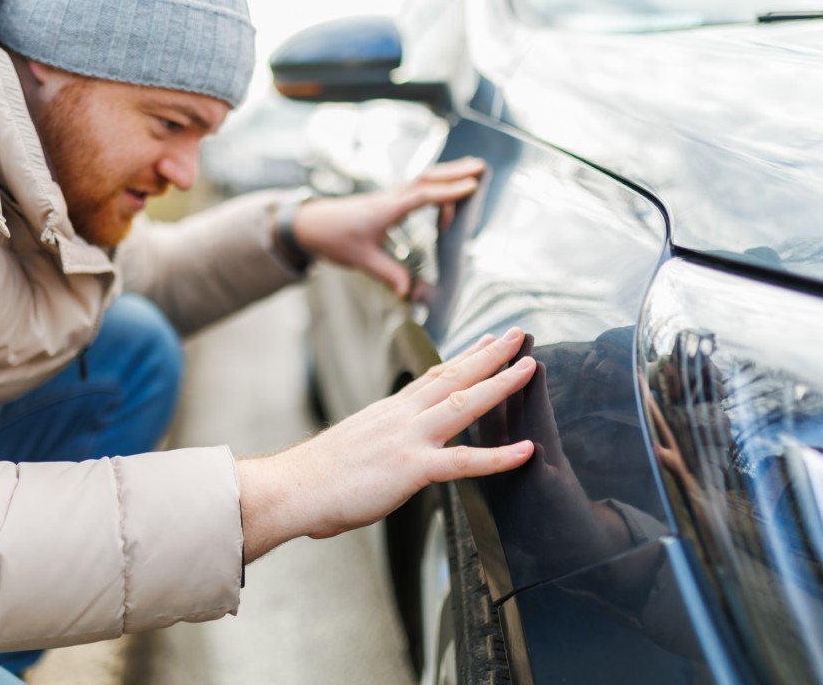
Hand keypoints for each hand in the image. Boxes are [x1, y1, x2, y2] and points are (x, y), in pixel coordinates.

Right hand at [237, 327, 535, 561]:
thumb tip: (387, 456)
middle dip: (490, 353)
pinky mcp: (411, 467)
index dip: (465, 357)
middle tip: (518, 334)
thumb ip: (379, 445)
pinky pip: (464, 462)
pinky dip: (498, 456)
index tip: (486, 340)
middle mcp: (401, 416)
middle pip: (454, 376)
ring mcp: (408, 438)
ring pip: (464, 403)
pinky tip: (526, 450)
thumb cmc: (316, 477)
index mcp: (389, 412)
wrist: (292, 487)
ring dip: (501, 383)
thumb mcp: (355, 447)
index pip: (434, 376)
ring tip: (530, 366)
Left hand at [292, 157, 487, 297]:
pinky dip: (435, 182)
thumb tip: (410, 293)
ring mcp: (389, 197)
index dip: (447, 192)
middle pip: (426, 179)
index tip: (471, 187)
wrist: (309, 224)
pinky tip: (446, 186)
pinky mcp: (387, 201)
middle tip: (481, 167)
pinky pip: (416, 186)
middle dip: (455, 172)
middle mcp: (390, 199)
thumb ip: (388, 274)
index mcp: (385, 210)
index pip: (422, 196)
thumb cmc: (332, 238)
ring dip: (447, 173)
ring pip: (422, 179)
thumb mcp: (360, 259)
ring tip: (472, 169)